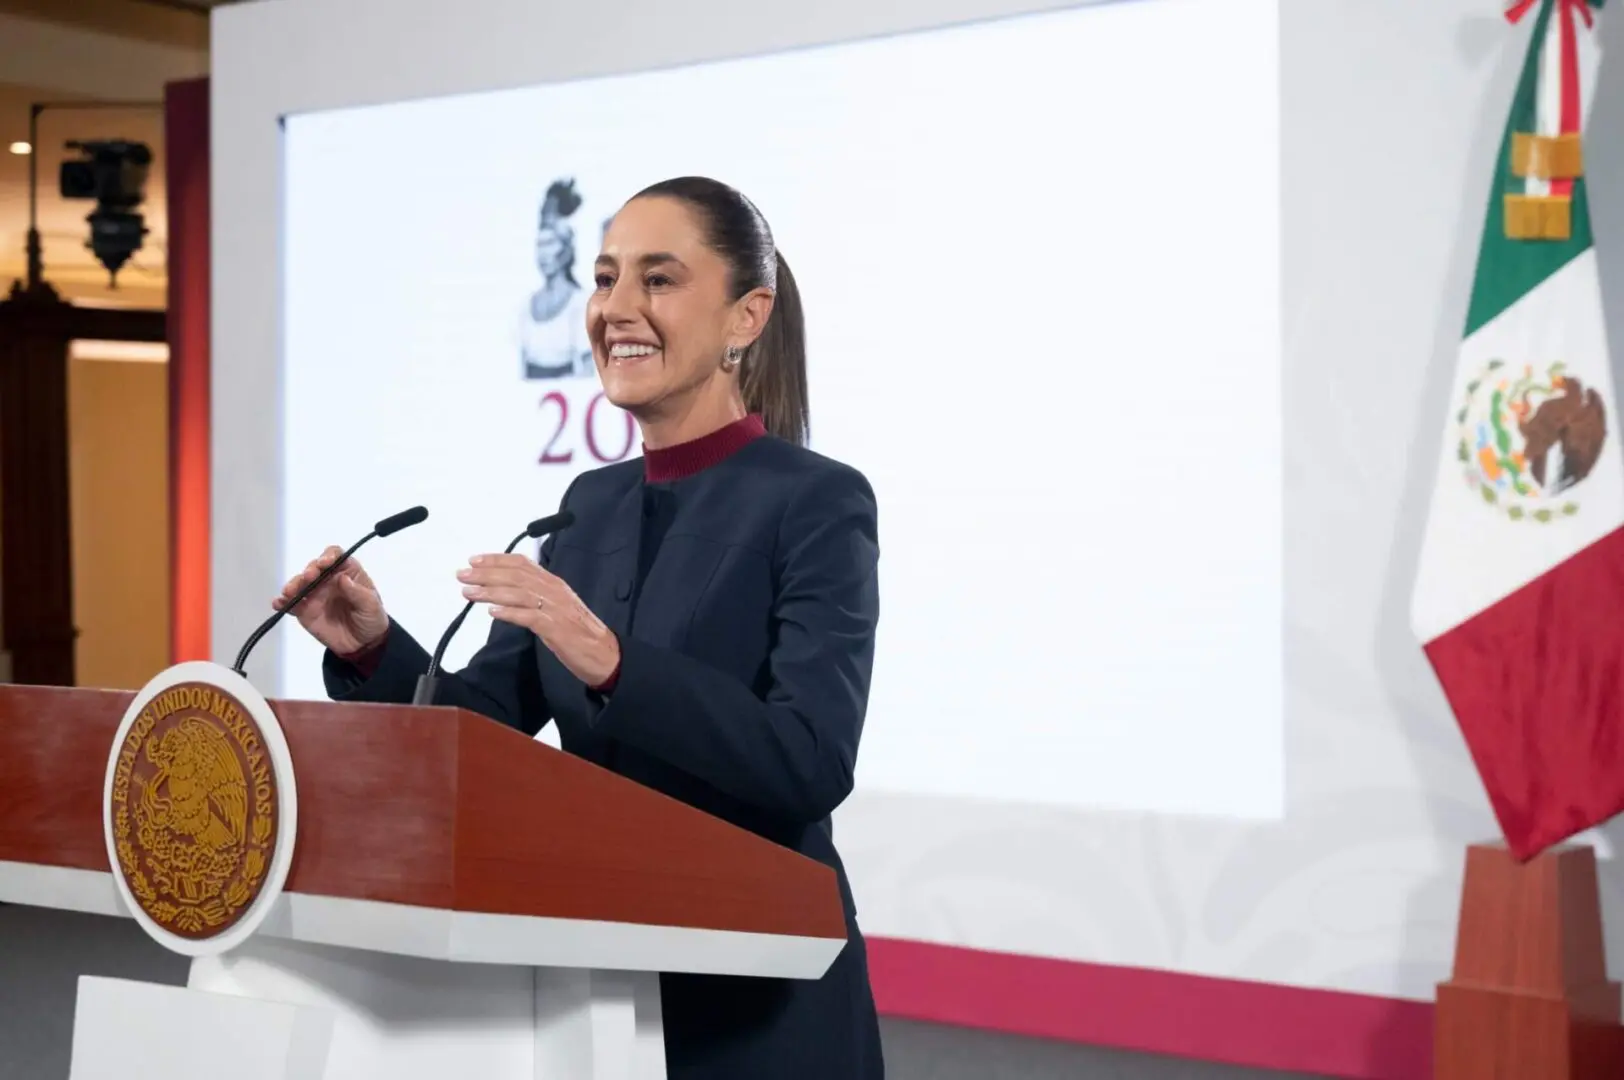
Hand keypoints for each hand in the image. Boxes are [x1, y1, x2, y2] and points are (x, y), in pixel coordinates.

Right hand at [273, 546, 388, 656]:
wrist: (363, 644)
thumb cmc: (371, 618)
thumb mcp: (371, 605)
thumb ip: (357, 592)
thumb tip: (342, 578)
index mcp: (347, 572)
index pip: (335, 556)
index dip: (328, 556)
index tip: (324, 563)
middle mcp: (328, 579)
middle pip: (314, 568)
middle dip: (309, 570)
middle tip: (308, 578)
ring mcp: (314, 594)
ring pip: (299, 583)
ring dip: (293, 584)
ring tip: (289, 592)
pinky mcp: (305, 611)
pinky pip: (291, 604)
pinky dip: (283, 602)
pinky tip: (278, 603)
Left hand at [457, 553, 619, 686]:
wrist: (605, 654)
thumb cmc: (579, 632)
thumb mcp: (557, 607)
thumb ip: (536, 596)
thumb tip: (508, 591)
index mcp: (554, 583)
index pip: (522, 563)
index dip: (496, 560)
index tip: (473, 561)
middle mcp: (554, 590)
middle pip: (516, 576)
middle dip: (486, 574)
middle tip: (462, 575)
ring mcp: (555, 608)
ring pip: (518, 593)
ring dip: (491, 591)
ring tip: (469, 592)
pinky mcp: (556, 628)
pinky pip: (529, 617)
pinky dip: (509, 613)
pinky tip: (492, 612)